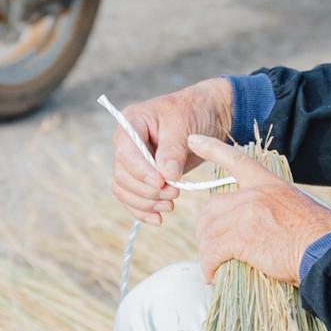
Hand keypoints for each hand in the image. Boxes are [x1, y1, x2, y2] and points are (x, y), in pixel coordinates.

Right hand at [110, 78, 234, 224]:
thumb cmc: (194, 111)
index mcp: (132, 122)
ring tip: (170, 205)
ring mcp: (133, 160)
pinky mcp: (143, 175)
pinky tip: (158, 219)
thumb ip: (173, 150)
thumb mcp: (184, 125)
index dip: (141, 171)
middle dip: (146, 189)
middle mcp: (126, 142)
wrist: (208, 114)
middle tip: (174, 193)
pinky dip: (143, 210)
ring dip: (145, 202)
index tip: (161, 182)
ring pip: (124, 189)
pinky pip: (132, 197)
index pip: (126, 152)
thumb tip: (166, 175)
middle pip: (123, 174)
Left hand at [189, 134, 330, 283]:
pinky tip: (211, 275)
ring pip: (208, 231)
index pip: (236, 160)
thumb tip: (266, 222)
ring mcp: (244, 216)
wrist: (325, 250)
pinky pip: (212, 253)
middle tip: (211, 245)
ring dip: (207, 251)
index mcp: (268, 183)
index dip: (212, 148)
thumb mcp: (298, 206)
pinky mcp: (240, 240)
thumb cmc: (320, 234)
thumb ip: (274, 207)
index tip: (193, 140)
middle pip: (212, 207)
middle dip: (206, 228)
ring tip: (212, 265)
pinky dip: (208, 266)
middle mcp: (252, 195)